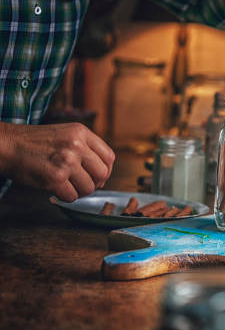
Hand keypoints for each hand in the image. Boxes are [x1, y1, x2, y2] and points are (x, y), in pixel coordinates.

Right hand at [0, 122, 114, 201]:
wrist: (7, 145)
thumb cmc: (36, 143)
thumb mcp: (66, 134)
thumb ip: (86, 147)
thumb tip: (104, 174)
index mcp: (81, 132)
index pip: (109, 157)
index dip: (106, 170)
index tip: (97, 176)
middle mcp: (76, 146)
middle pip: (102, 174)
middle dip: (95, 183)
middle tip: (82, 183)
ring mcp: (66, 162)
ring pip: (89, 188)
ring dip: (79, 191)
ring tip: (67, 185)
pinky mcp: (55, 178)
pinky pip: (72, 197)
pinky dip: (65, 197)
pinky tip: (56, 189)